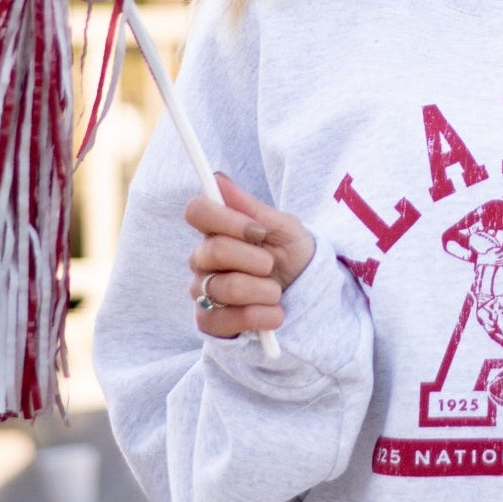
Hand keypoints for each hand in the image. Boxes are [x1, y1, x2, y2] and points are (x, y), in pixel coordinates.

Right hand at [185, 172, 314, 340]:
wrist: (306, 297)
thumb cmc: (292, 256)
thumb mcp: (284, 228)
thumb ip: (252, 208)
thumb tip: (218, 179)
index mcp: (218, 229)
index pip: (196, 211)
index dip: (226, 219)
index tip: (259, 230)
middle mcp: (203, 260)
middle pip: (213, 250)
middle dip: (256, 259)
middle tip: (271, 265)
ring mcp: (203, 291)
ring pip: (225, 287)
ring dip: (264, 291)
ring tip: (276, 292)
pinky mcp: (209, 322)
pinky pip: (225, 320)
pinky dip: (260, 317)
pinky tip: (274, 314)